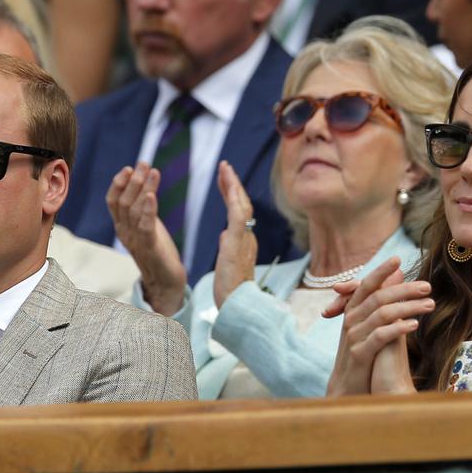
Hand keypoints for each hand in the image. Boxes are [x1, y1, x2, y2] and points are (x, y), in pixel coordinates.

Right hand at [106, 162, 186, 313]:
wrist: (166, 282)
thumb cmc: (158, 251)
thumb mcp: (146, 225)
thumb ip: (142, 208)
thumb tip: (143, 182)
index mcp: (122, 226)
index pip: (113, 201)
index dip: (119, 183)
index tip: (129, 167)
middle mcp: (125, 232)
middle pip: (123, 202)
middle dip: (133, 180)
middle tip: (143, 163)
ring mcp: (135, 241)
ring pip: (133, 210)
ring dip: (143, 188)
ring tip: (152, 171)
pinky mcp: (150, 248)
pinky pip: (145, 227)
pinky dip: (147, 209)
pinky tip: (152, 195)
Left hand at [212, 161, 256, 308]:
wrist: (237, 307)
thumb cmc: (231, 292)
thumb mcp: (227, 264)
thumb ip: (228, 247)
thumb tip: (224, 234)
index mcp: (243, 241)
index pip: (238, 211)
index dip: (232, 193)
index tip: (225, 179)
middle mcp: (247, 237)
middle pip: (241, 203)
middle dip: (232, 183)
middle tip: (225, 166)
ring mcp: (243, 239)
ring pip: (240, 205)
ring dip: (233, 185)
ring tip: (225, 168)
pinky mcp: (237, 243)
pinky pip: (237, 215)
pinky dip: (233, 198)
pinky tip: (229, 185)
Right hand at [325, 258, 429, 396]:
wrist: (348, 388)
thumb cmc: (363, 352)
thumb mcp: (371, 325)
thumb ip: (382, 299)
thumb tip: (398, 274)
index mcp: (353, 310)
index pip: (367, 284)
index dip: (381, 271)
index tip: (399, 259)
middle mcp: (351, 320)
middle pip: (378, 297)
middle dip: (404, 289)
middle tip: (427, 286)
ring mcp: (353, 337)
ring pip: (381, 314)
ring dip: (408, 307)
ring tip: (430, 305)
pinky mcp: (359, 354)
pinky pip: (380, 336)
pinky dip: (398, 328)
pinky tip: (415, 325)